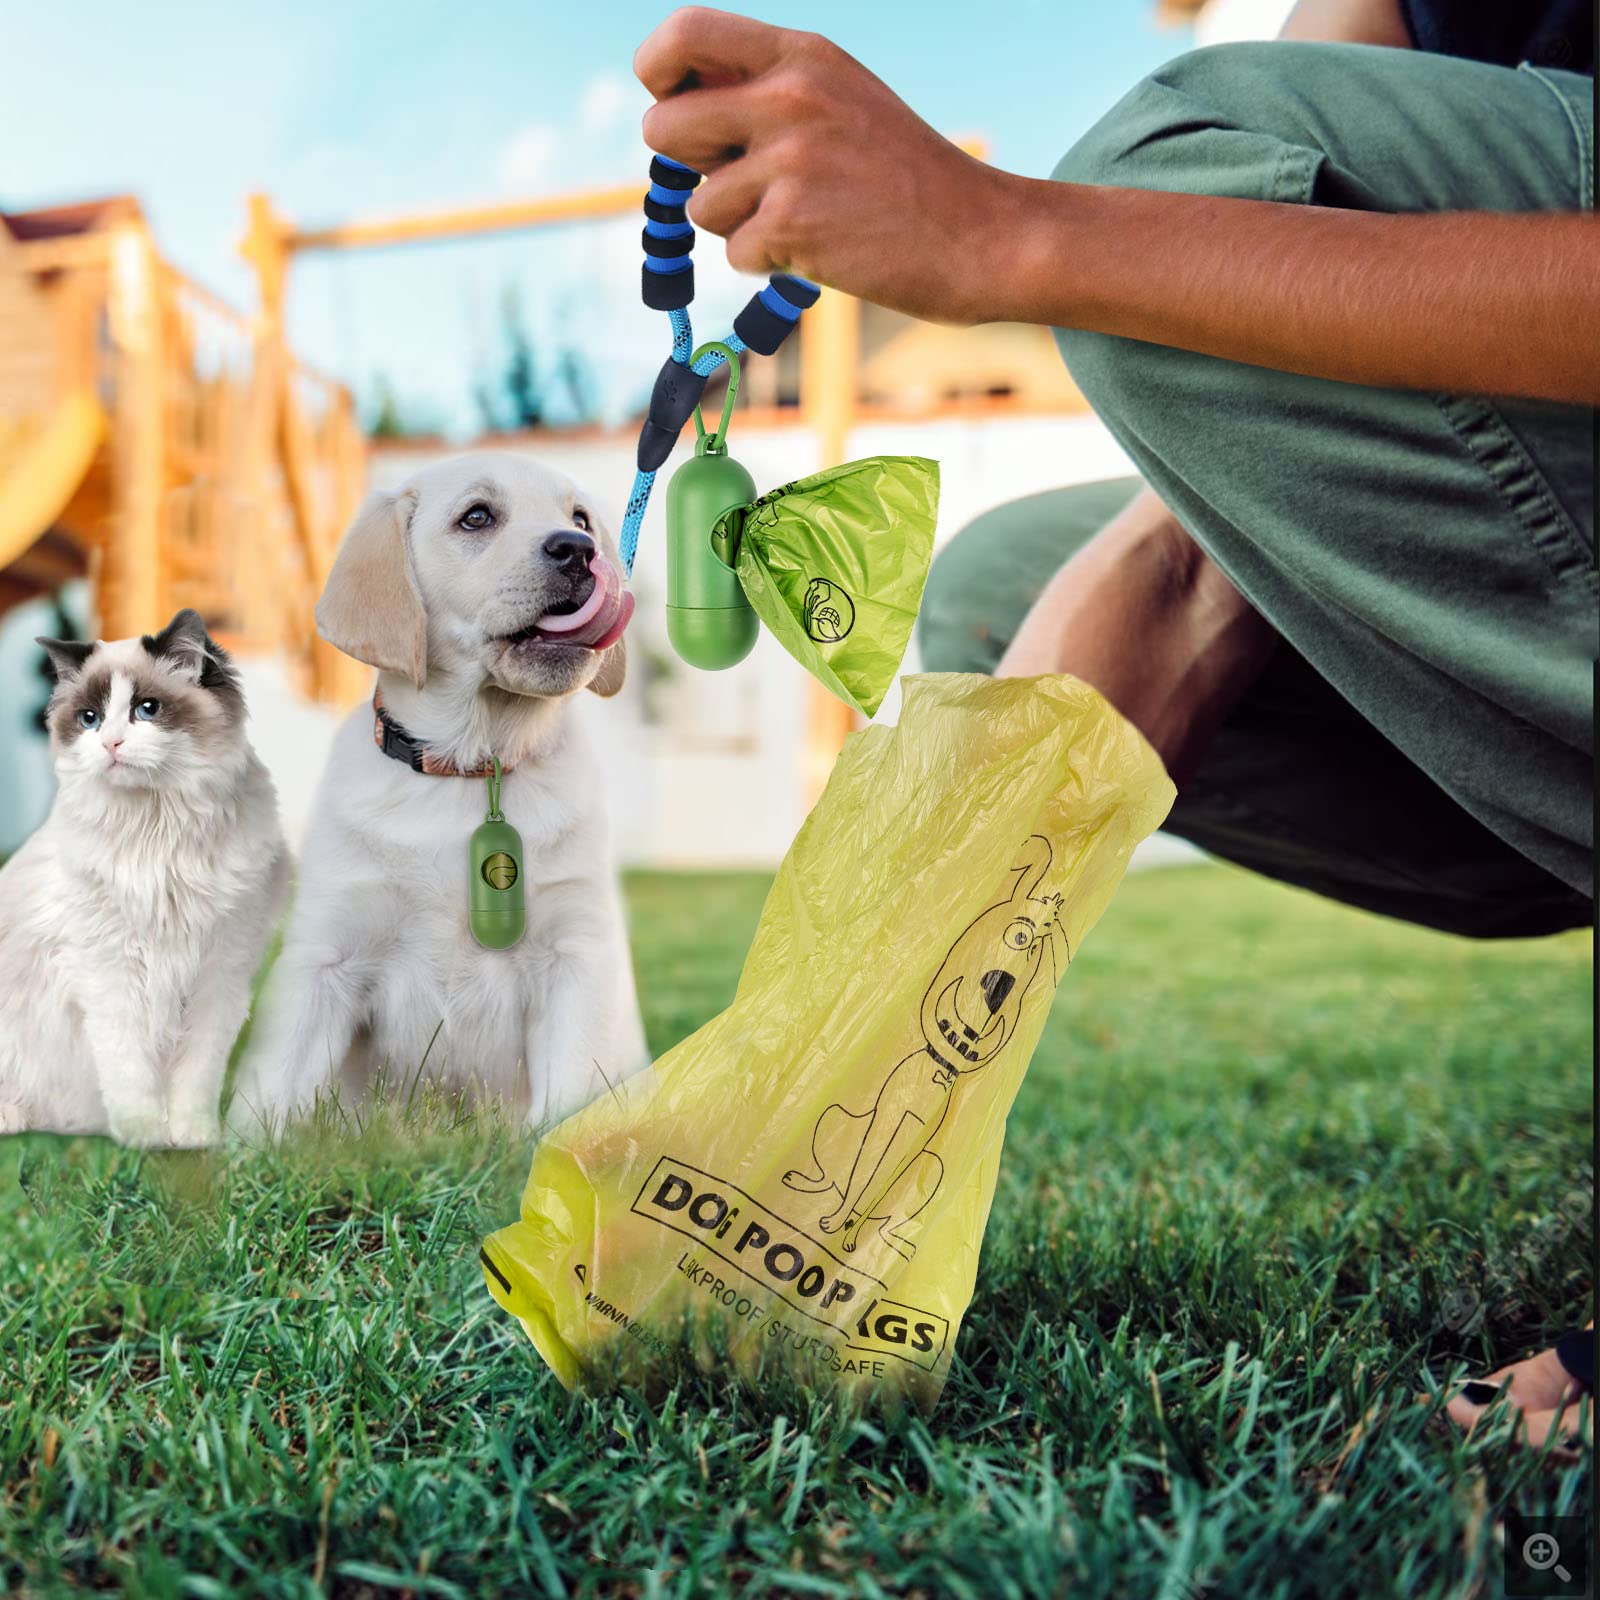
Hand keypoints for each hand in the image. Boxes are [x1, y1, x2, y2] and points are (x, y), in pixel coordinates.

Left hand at [634, 7, 1024, 323]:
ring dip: (738, 224)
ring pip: (701, 203)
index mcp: (801, 55)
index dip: (657, 73)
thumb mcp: (843, 99)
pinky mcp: (793, 224)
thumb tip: (676, 107)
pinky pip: (736, 252)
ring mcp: (791, 161)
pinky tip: (819, 249)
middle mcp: (790, 98)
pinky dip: (768, 263)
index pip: (684, 33)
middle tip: (738, 181)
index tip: (670, 102)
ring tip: (803, 219)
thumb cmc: (907, 178)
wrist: (981, 236)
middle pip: (664, 126)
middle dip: (688, 165)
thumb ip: (767, 92)